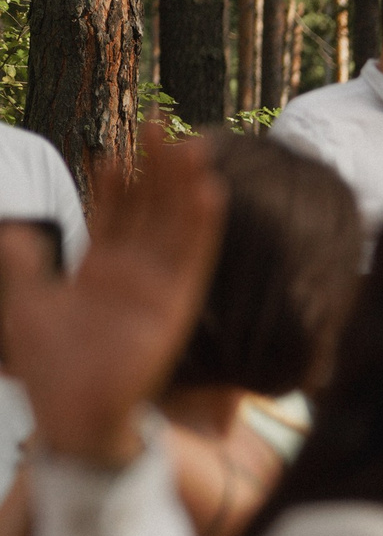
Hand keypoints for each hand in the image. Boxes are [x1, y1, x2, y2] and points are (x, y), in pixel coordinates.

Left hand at [4, 126, 224, 470]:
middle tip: (161, 124)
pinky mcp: (175, 306)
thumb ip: (23, 264)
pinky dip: (202, 227)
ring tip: (192, 145)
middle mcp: (133, 274)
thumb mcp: (25, 303)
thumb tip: (12, 230)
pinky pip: (193, 259)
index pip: (113, 213)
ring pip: (174, 226)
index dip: (116, 178)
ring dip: (185, 186)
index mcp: (98, 270)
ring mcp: (157, 288)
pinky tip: (210, 193)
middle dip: (155, 169)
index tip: (118, 141)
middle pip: (149, 209)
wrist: (72, 412)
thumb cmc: (49, 367)